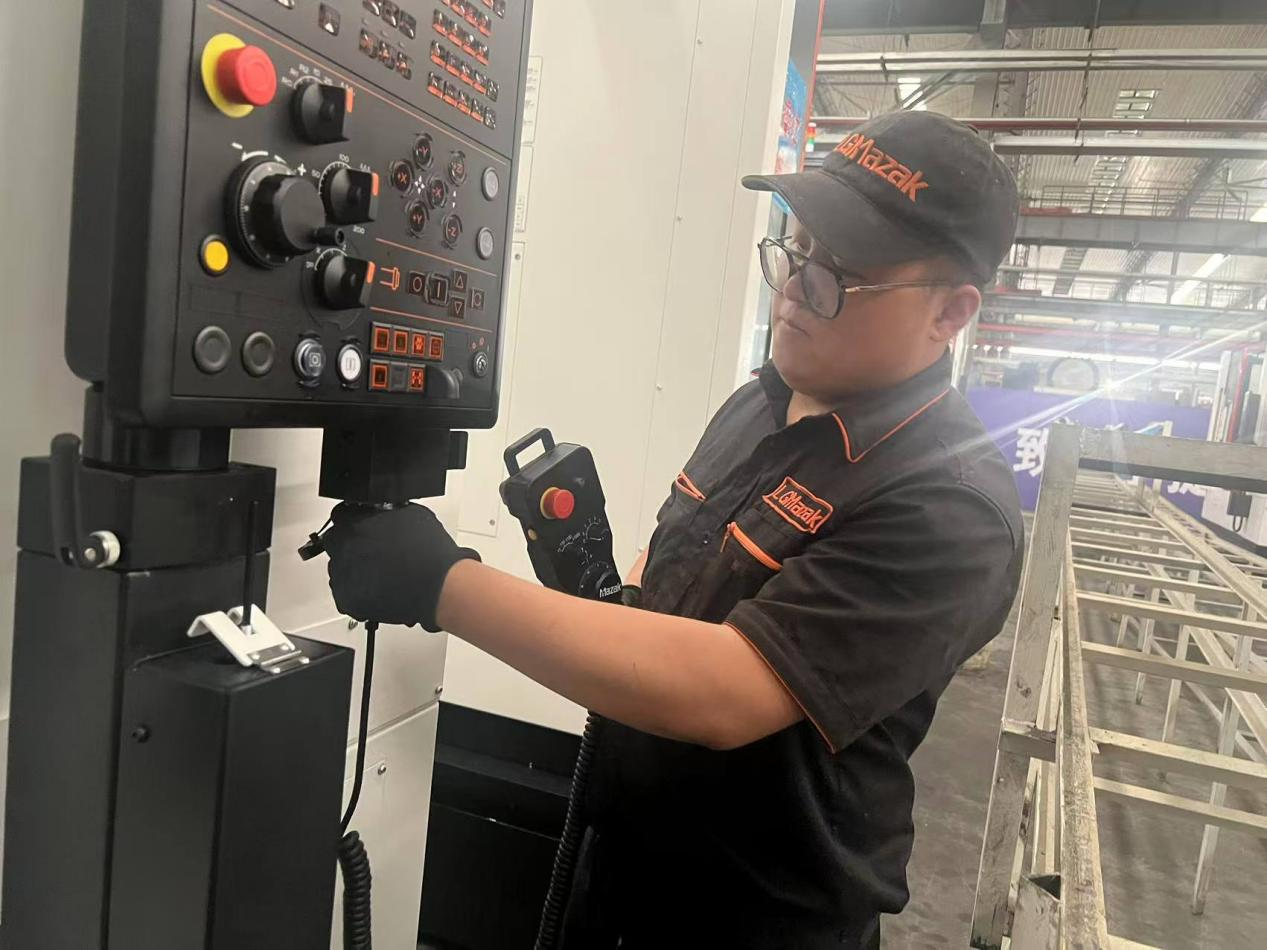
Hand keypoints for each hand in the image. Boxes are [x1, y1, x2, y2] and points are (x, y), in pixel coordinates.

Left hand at [322, 503, 479, 630]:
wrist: (438, 585)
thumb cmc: (429, 552)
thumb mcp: (409, 514)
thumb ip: (384, 513)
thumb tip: (382, 515)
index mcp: (355, 521)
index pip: (340, 516)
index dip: (353, 522)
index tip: (359, 528)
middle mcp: (344, 546)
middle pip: (335, 542)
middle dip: (350, 545)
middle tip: (369, 552)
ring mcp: (343, 574)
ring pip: (338, 569)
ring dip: (352, 569)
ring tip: (377, 573)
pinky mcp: (348, 599)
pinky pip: (344, 594)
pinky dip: (357, 592)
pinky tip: (376, 588)